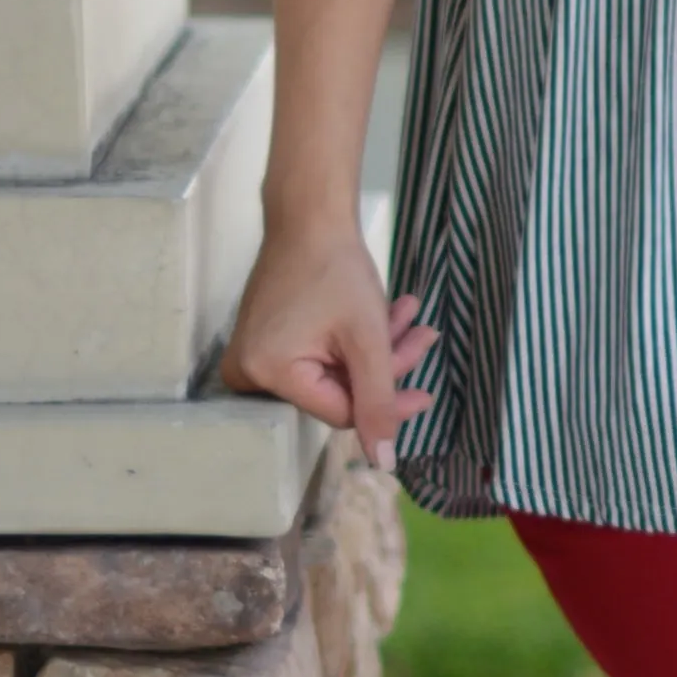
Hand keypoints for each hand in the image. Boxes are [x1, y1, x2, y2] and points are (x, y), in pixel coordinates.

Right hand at [220, 215, 436, 472]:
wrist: (308, 215)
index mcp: (269, 373)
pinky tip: (389, 314)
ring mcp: (255, 356)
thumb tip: (383, 462)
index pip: (342, 412)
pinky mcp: (266, 341)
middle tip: (422, 337)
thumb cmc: (335, 267)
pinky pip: (320, 356)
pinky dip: (354, 340)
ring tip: (410, 318)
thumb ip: (379, 401)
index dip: (387, 403)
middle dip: (386, 366)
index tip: (426, 391)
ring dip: (377, 349)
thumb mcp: (367, 339)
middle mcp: (250, 372)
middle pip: (339, 392)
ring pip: (335, 372)